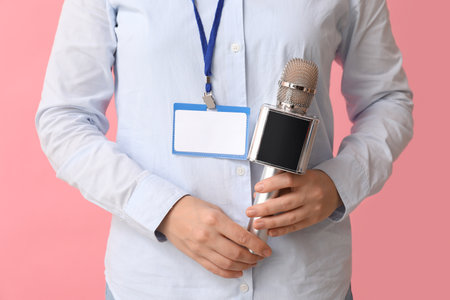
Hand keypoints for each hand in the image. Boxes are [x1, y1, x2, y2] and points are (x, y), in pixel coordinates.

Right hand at [157, 196, 271, 278]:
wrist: (169, 213)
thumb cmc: (192, 207)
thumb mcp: (214, 208)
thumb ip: (230, 222)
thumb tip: (248, 235)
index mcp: (215, 220)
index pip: (242, 236)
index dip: (257, 246)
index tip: (266, 250)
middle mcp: (208, 236)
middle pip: (236, 253)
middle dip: (253, 258)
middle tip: (261, 257)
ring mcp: (201, 248)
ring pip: (227, 264)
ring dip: (243, 266)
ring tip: (252, 263)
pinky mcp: (195, 256)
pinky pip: (214, 269)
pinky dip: (228, 273)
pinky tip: (238, 271)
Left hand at [246, 170, 342, 236]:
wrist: (336, 189)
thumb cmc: (312, 180)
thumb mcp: (300, 175)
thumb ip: (282, 182)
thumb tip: (260, 192)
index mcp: (306, 179)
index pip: (287, 180)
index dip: (271, 184)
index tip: (258, 188)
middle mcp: (310, 194)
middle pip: (286, 203)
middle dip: (265, 208)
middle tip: (250, 211)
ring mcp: (312, 209)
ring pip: (290, 218)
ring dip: (271, 222)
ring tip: (256, 223)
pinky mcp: (313, 219)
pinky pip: (296, 227)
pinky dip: (282, 230)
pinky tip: (270, 231)